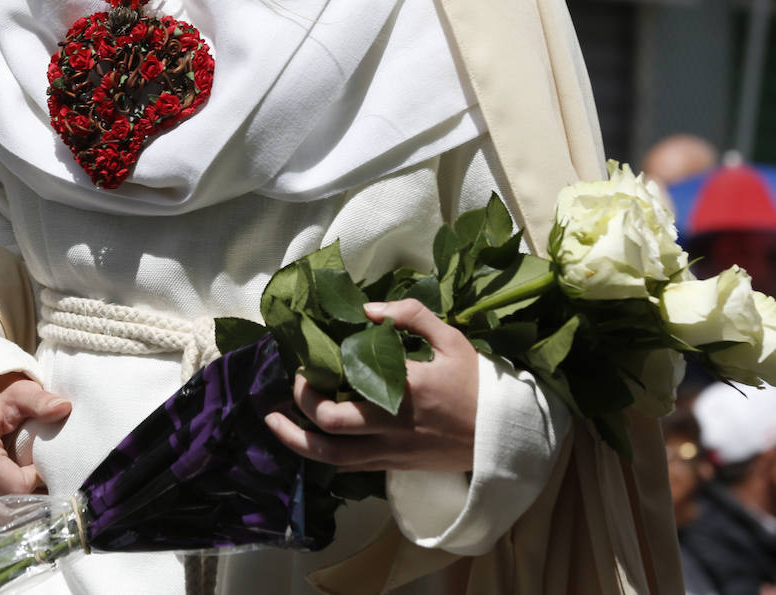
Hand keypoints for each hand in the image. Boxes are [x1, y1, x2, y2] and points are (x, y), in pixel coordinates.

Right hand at [0, 373, 71, 507]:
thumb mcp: (19, 394)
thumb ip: (40, 401)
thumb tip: (64, 407)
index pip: (13, 486)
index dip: (34, 481)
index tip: (41, 467)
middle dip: (23, 502)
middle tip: (40, 488)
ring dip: (9, 510)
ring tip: (28, 495)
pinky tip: (10, 500)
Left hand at [266, 299, 478, 471]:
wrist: (504, 435)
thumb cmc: (477, 383)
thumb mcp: (450, 339)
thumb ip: (410, 317)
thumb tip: (367, 310)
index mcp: (404, 389)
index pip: (344, 389)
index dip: (313, 380)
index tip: (306, 364)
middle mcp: (392, 425)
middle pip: (329, 427)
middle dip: (299, 407)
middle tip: (293, 387)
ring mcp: (392, 452)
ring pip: (333, 457)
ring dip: (298, 441)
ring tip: (275, 423)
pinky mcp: (396, 467)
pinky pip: (352, 468)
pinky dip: (326, 455)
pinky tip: (313, 441)